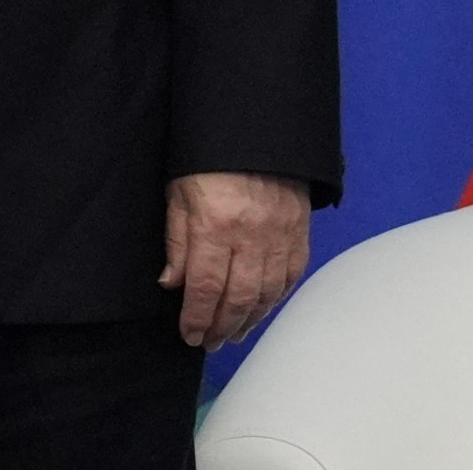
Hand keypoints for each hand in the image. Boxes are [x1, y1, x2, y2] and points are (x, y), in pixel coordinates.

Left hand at [161, 171, 310, 348]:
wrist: (257, 129)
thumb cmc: (209, 159)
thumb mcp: (179, 193)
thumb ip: (177, 241)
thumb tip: (172, 283)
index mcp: (215, 225)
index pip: (205, 286)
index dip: (197, 317)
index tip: (190, 335)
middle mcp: (251, 236)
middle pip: (238, 298)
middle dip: (221, 327)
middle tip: (210, 343)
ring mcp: (280, 236)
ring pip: (267, 293)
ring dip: (249, 320)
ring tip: (232, 334)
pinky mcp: (299, 233)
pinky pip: (290, 277)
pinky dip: (275, 299)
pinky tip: (261, 310)